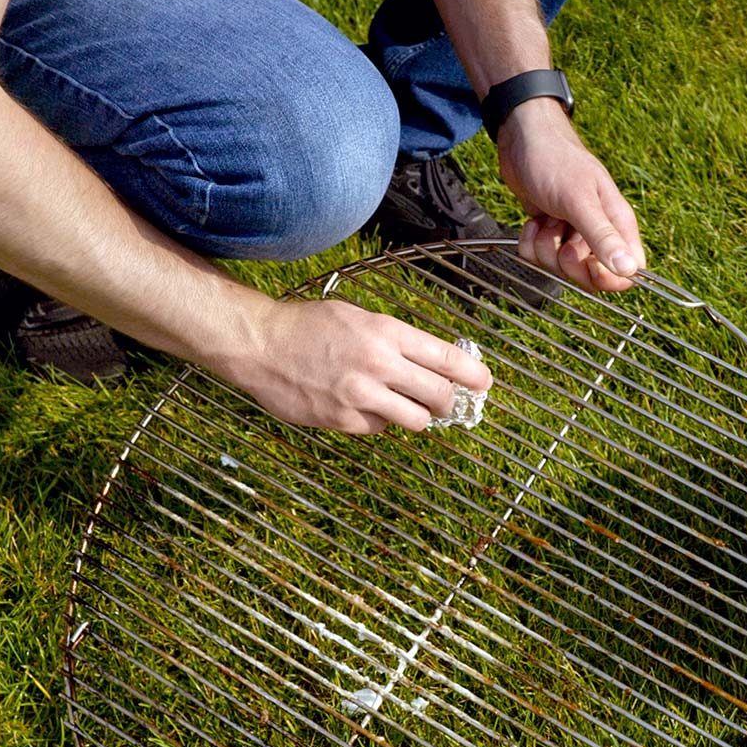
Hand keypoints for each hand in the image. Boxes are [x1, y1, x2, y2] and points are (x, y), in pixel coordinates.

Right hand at [217, 298, 491, 434]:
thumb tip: (431, 362)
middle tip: (447, 403)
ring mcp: (362, 395)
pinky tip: (361, 407)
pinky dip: (378, 422)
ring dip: (417, 416)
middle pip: (439, 395)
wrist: (262, 344)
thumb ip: (394, 340)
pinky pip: (380, 429)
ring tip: (403, 407)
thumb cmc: (310, 326)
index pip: (445, 357)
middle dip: (449, 402)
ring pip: (416, 420)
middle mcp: (379, 364)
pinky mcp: (344, 420)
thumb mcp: (358, 318)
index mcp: (387, 333)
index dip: (472, 374)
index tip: (485, 383)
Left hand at [496, 99, 644, 291]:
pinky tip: (534, 219)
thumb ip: (602, 236)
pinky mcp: (550, 233)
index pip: (628, 272)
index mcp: (617, 223)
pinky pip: (538, 257)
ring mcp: (572, 234)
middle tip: (559, 232)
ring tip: (546, 217)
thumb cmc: (555, 160)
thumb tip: (629, 269)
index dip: (608, 278)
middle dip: (568, 261)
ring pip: (561, 268)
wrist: (521, 138)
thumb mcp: (579, 200)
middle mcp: (598, 232)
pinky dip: (530, 241)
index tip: (588, 265)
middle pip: (591, 276)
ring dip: (545, 246)